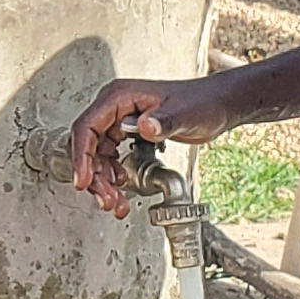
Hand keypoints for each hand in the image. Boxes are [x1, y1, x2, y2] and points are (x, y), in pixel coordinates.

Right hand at [64, 75, 225, 214]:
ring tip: (115, 201)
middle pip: (88, 145)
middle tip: (107, 198)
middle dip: (94, 175)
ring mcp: (120, 120)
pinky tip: (121, 187)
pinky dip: (112, 175)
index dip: (82, 157)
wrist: (217, 105)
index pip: (87, 127)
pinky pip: (110, 156)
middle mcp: (115, 107)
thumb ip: (163, 121)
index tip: (84, 181)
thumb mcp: (184, 113)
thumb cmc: (202, 102)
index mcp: (119, 97)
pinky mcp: (128, 132)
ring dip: (103, 180)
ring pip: (97, 155)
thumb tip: (143, 126)